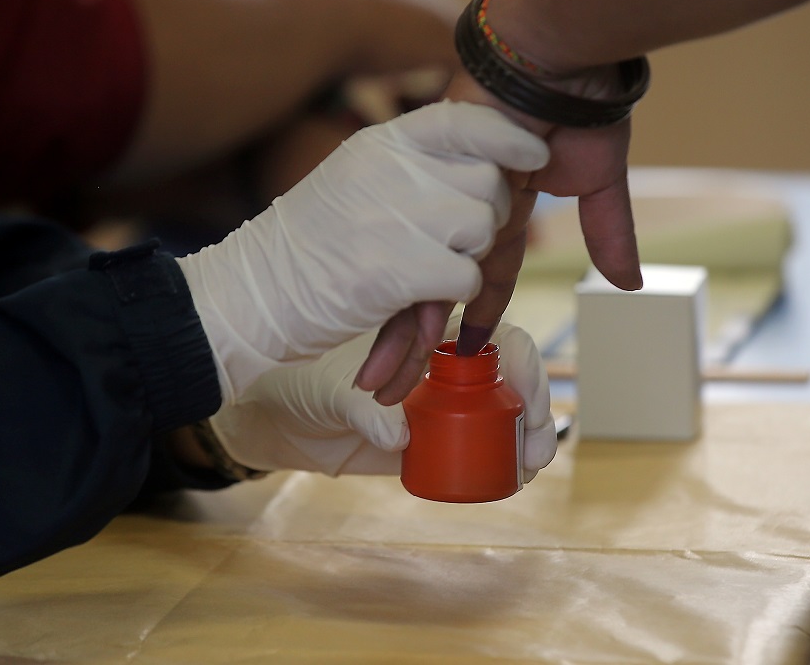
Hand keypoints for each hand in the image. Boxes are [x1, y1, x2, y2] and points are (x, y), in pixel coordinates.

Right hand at [177, 101, 548, 402]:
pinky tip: (422, 294)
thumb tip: (489, 165)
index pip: (464, 121)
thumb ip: (414, 165)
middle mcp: (391, 169)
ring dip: (470, 256)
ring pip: (483, 228)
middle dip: (486, 217)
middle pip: (488, 182)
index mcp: (383, 143)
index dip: (509, 138)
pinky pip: (468, 277)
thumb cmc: (313, 241)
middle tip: (453, 242)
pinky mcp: (397, 270)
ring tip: (430, 267)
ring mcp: (394, 217)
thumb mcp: (357, 178)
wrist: (256, 291)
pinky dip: (455, 294)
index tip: (535, 156)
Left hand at [208, 316, 557, 480]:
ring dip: (527, 435)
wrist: (273, 418)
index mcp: (427, 333)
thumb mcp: (329, 388)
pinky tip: (513, 477)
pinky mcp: (429, 440)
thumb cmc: (298, 382)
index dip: (522, 363)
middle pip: (510, 376)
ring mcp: (439, 403)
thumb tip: (401, 436)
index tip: (529, 398)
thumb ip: (364, 409)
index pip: (492, 336)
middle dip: (535, 407)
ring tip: (531, 466)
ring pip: (501, 411)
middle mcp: (441, 365)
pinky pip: (475, 446)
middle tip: (536, 447)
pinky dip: (500, 458)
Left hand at [359, 70, 641, 394]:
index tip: (460, 356)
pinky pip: (409, 250)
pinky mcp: (421, 187)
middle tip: (390, 388)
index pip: (481, 280)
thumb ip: (607, 230)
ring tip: (376, 382)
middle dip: (416, 339)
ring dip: (397, 331)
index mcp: (500, 216)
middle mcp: (463, 216)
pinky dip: (400, 291)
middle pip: (434, 289)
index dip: (472, 318)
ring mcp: (440, 203)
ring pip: (414, 279)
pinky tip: (382, 335)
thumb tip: (631, 283)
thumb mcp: (599, 180)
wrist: (552, 53)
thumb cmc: (579, 107)